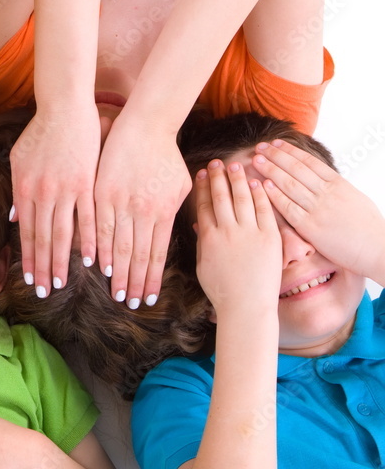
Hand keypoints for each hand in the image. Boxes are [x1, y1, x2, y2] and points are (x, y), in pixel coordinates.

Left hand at [10, 106, 99, 295]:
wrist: (63, 108)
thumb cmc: (40, 133)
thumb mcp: (18, 160)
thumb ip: (16, 191)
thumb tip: (12, 218)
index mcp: (24, 190)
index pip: (25, 232)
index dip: (28, 258)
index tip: (29, 279)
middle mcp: (41, 194)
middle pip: (41, 239)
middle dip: (42, 268)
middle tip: (43, 292)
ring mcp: (63, 190)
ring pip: (62, 233)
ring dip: (62, 261)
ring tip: (61, 282)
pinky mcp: (86, 183)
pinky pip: (87, 218)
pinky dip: (88, 240)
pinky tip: (90, 259)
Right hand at [94, 118, 190, 308]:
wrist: (144, 125)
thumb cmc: (165, 154)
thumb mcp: (181, 185)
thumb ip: (176, 212)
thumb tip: (176, 235)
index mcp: (164, 212)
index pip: (157, 254)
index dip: (151, 278)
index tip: (147, 298)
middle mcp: (144, 211)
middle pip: (137, 256)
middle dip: (133, 283)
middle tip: (129, 303)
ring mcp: (122, 203)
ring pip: (118, 246)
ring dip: (117, 273)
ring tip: (115, 292)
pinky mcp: (102, 193)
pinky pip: (99, 226)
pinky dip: (99, 248)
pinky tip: (98, 265)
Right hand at [194, 160, 281, 315]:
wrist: (246, 306)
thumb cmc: (222, 291)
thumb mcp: (203, 265)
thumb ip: (201, 242)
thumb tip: (198, 225)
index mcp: (208, 238)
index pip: (203, 205)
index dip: (202, 188)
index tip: (201, 174)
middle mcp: (227, 232)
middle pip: (221, 197)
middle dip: (217, 178)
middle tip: (216, 163)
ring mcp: (249, 233)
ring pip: (242, 199)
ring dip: (237, 180)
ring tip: (234, 166)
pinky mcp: (269, 238)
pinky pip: (264, 211)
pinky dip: (260, 195)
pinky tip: (256, 182)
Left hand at [253, 140, 384, 279]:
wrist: (378, 248)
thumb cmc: (368, 227)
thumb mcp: (354, 198)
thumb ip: (335, 188)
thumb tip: (322, 180)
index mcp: (339, 184)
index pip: (310, 162)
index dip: (290, 151)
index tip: (276, 143)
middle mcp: (327, 193)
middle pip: (296, 169)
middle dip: (276, 156)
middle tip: (259, 147)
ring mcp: (318, 209)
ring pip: (290, 184)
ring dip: (271, 170)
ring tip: (256, 160)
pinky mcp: (311, 227)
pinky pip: (288, 208)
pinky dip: (275, 195)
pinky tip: (262, 185)